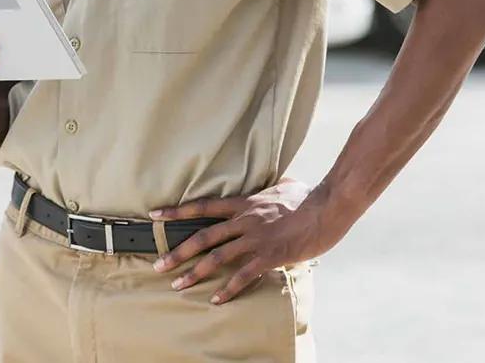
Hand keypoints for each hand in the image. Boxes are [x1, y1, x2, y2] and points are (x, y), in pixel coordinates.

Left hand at [150, 178, 343, 303]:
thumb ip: (272, 190)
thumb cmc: (310, 197)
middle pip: (204, 236)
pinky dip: (228, 289)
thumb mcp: (285, 187)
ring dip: (195, 273)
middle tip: (160, 264)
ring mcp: (256, 238)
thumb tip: (276, 185)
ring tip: (178, 285)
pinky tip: (216, 299)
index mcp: (246, 203)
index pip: (205, 206)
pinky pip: (243, 275)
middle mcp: (246, 220)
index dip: (179, 210)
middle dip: (178, 252)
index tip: (156, 215)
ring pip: (218, 257)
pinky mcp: (270, 255)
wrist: (328, 207)